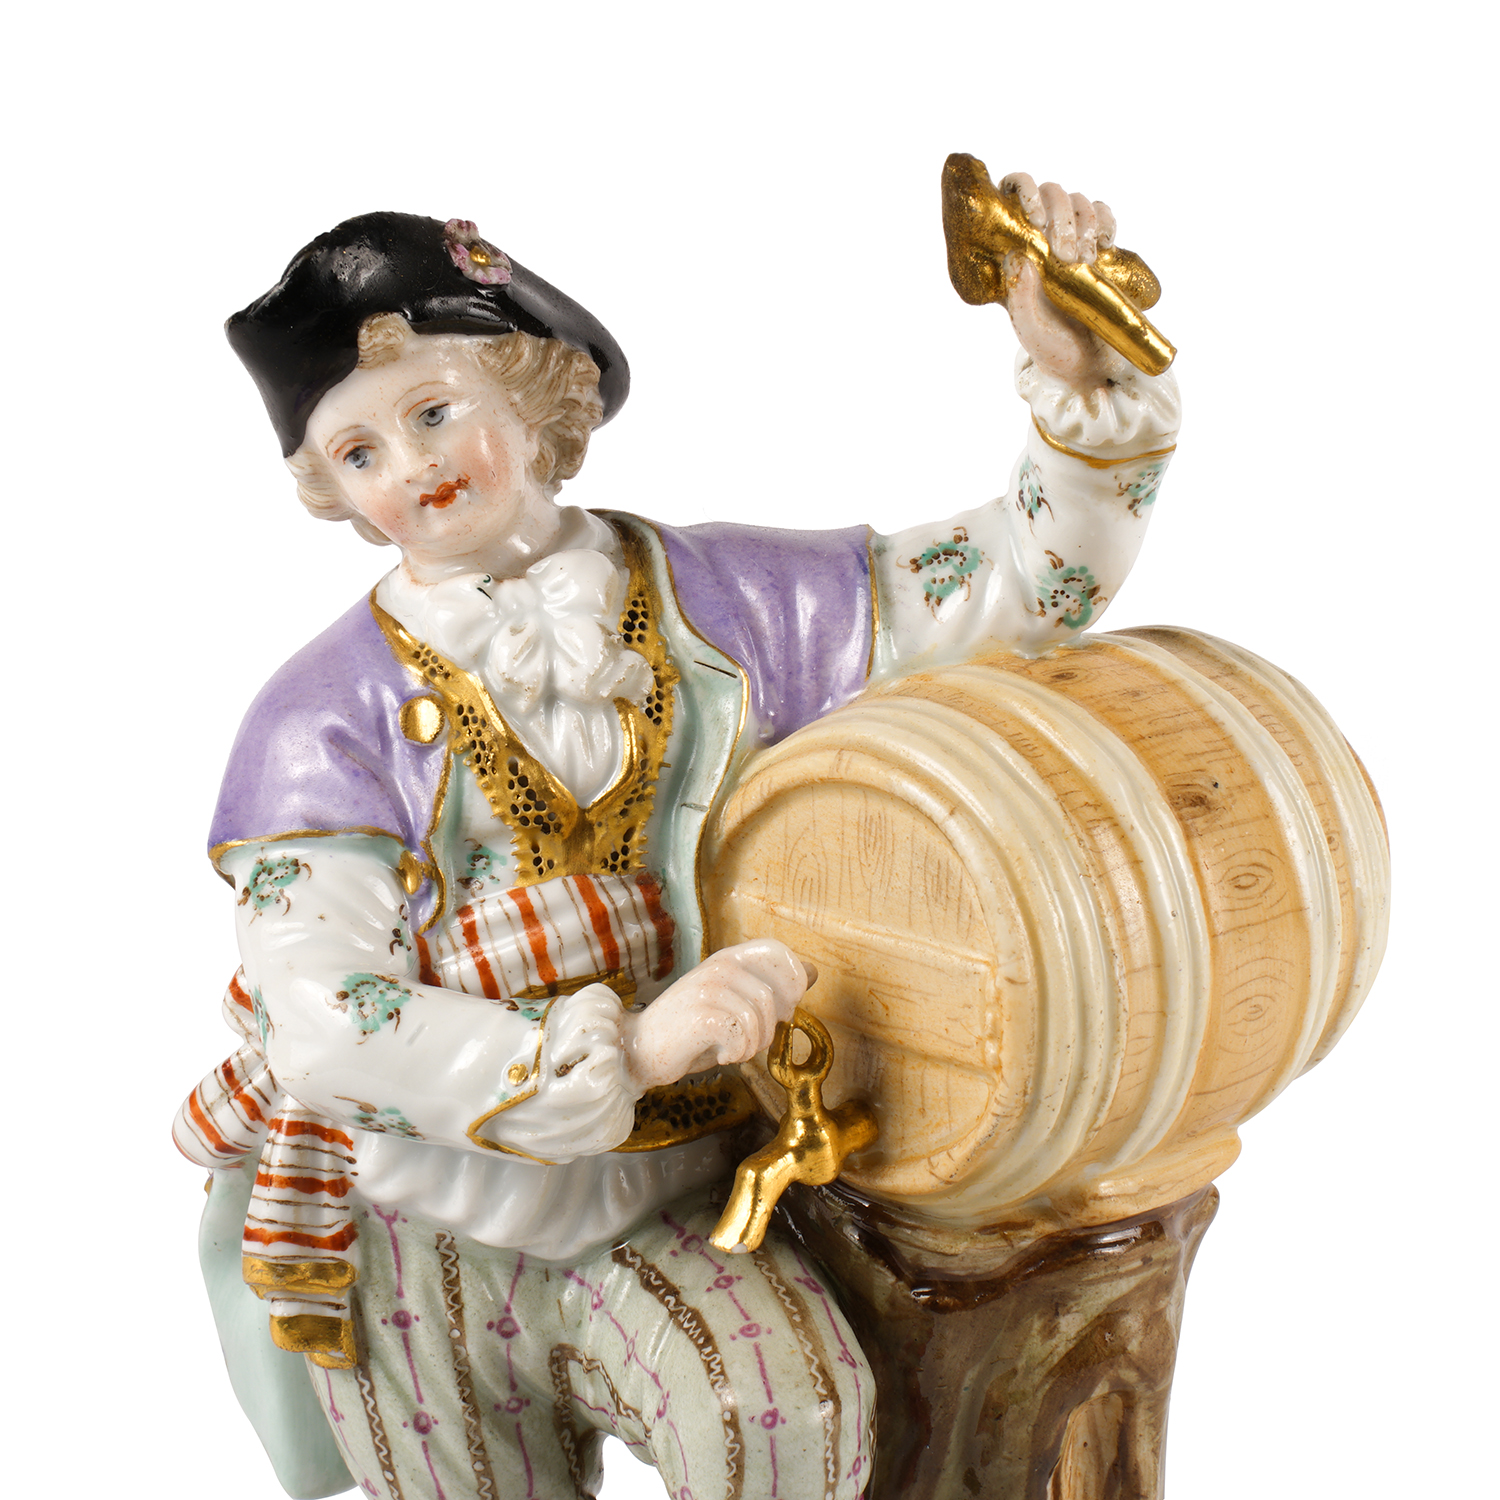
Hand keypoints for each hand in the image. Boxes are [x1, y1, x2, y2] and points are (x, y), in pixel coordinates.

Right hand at [619, 939, 815, 1090]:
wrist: (640, 1048)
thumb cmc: (690, 1029)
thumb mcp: (732, 1001)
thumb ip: (767, 986)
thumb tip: (812, 972)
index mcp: (728, 958)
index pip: (777, 952)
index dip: (790, 983)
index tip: (780, 1010)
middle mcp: (719, 966)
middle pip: (772, 997)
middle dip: (767, 1029)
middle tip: (746, 1040)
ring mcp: (709, 988)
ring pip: (759, 1020)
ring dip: (750, 1046)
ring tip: (729, 1048)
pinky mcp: (702, 1014)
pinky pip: (742, 1036)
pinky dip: (735, 1053)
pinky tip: (719, 1053)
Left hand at [998, 172, 1121, 391]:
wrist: (1091, 364)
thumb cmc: (1054, 349)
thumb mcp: (1030, 329)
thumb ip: (1019, 297)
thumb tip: (1018, 256)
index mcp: (1014, 253)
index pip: (1009, 197)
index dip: (1022, 191)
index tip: (1035, 218)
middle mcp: (1039, 240)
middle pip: (1049, 192)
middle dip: (1060, 216)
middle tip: (1068, 257)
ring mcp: (1069, 239)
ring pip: (1076, 200)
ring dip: (1084, 222)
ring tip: (1086, 261)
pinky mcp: (1096, 245)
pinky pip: (1102, 213)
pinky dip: (1106, 221)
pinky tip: (1105, 243)